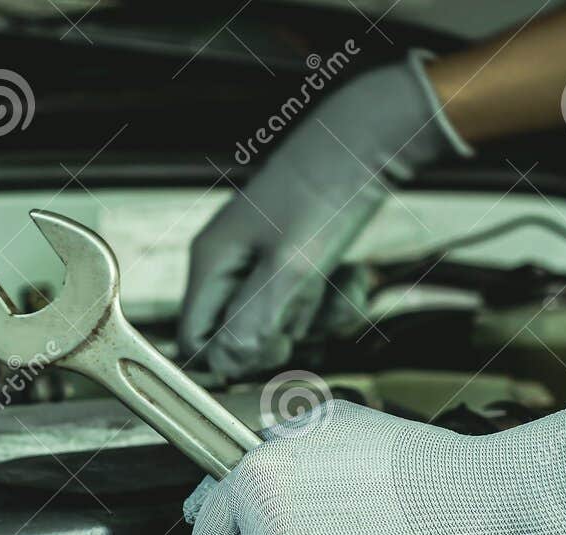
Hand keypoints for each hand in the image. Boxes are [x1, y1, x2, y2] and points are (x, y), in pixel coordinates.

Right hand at [179, 54, 469, 381]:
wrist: (371, 139)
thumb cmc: (325, 192)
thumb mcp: (291, 266)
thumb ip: (253, 320)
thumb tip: (224, 364)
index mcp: (212, 261)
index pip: (194, 339)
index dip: (229, 358)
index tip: (272, 348)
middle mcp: (229, 264)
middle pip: (241, 338)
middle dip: (282, 333)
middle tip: (308, 306)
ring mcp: (261, 262)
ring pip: (279, 324)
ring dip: (316, 317)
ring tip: (336, 281)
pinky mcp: (293, 261)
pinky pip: (306, 306)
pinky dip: (332, 301)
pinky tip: (350, 278)